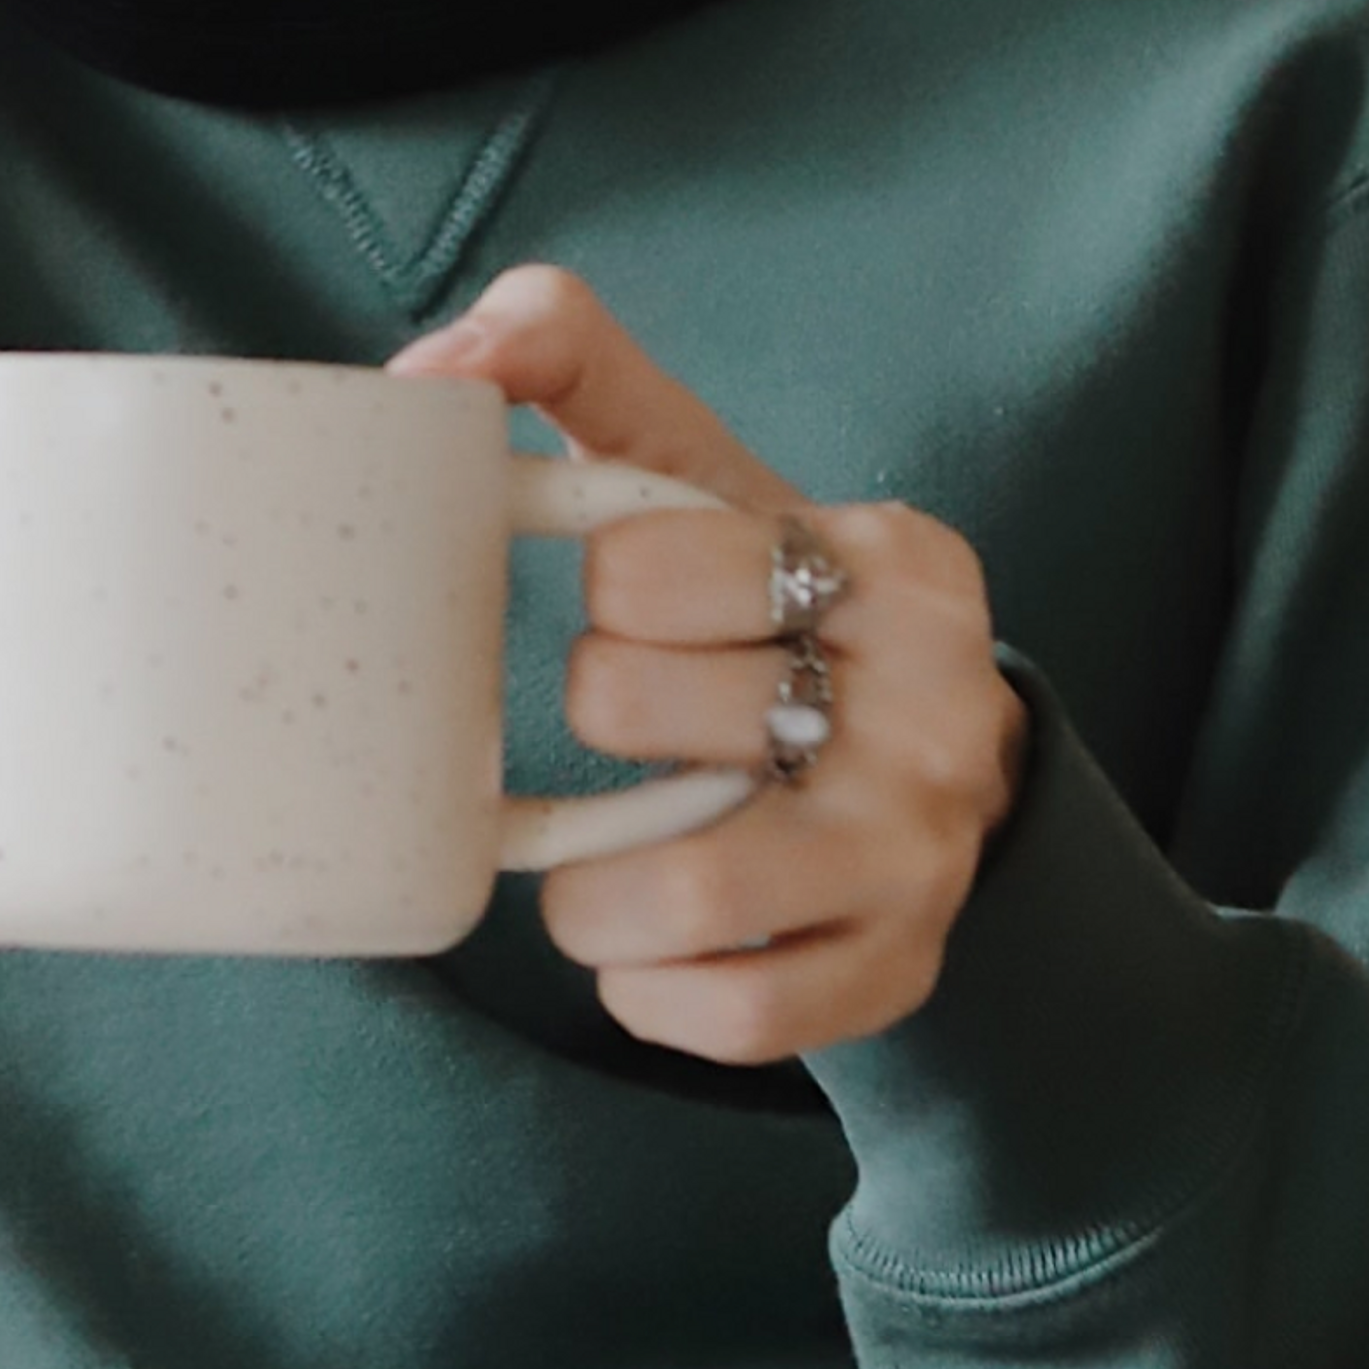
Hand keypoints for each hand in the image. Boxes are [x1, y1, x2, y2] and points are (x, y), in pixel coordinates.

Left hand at [392, 265, 1028, 1066]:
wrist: (916, 755)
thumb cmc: (756, 590)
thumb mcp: (689, 456)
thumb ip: (565, 356)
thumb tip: (430, 372)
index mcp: (895, 558)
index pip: (638, 563)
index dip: (609, 583)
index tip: (649, 593)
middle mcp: (937, 707)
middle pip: (629, 706)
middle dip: (604, 708)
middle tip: (648, 709)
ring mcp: (922, 853)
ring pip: (681, 889)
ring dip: (592, 884)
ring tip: (605, 848)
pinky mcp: (897, 971)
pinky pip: (731, 1011)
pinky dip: (650, 987)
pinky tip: (652, 938)